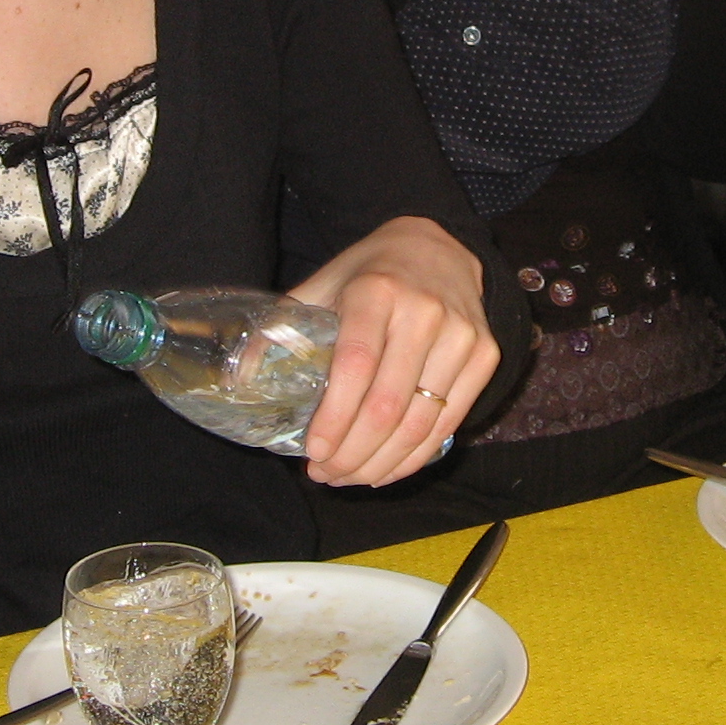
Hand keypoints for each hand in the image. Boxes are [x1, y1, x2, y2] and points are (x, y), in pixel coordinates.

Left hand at [286, 216, 500, 486]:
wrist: (440, 247)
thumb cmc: (372, 274)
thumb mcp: (322, 285)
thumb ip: (283, 329)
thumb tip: (241, 380)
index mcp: (376, 292)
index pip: (356, 366)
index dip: (334, 417)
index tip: (314, 452)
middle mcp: (424, 312)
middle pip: (387, 405)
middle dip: (352, 453)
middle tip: (325, 473)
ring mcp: (461, 335)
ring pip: (420, 423)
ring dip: (381, 464)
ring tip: (349, 477)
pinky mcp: (485, 354)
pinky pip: (448, 423)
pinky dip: (415, 457)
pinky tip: (386, 469)